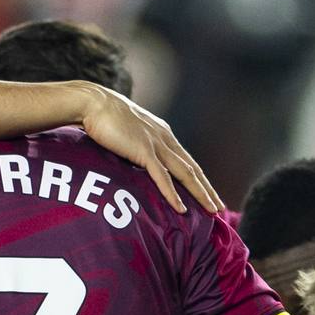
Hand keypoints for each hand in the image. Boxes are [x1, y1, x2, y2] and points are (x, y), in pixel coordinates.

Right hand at [76, 86, 221, 214]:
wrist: (93, 103)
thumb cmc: (105, 116)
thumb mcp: (128, 131)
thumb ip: (138, 144)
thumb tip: (137, 159)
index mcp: (163, 134)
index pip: (187, 160)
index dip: (200, 178)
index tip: (209, 194)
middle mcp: (165, 139)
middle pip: (192, 169)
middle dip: (207, 190)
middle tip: (221, 207)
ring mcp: (156, 144)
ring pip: (185, 174)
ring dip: (199, 194)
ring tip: (212, 210)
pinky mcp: (143, 151)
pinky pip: (162, 177)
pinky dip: (172, 194)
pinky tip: (181, 209)